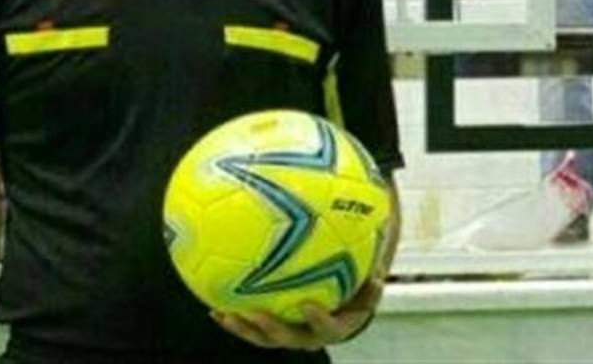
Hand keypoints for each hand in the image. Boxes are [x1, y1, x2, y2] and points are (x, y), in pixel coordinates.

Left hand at [211, 274, 384, 349]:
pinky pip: (250, 323)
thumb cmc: (357, 289)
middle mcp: (309, 335)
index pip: (329, 327)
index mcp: (335, 326)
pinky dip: (231, 314)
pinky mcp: (271, 327)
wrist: (343, 310)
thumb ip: (371, 271)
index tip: (308, 305)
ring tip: (223, 312)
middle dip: (271, 328)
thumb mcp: (370, 283)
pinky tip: (211, 302)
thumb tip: (381, 253)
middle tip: (255, 313)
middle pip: (288, 338)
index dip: (318, 319)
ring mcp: (288, 334)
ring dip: (243, 327)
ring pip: (263, 336)